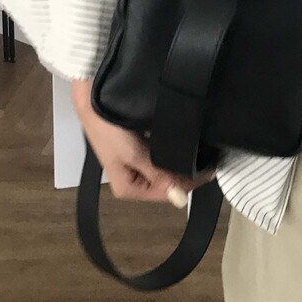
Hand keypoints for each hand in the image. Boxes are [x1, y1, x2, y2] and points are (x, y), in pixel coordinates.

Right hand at [71, 79, 216, 204]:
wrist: (92, 101)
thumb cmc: (109, 128)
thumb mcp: (135, 155)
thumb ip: (158, 175)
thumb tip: (179, 200)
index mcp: (128, 189)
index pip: (168, 194)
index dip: (189, 183)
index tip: (209, 168)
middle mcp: (132, 181)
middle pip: (166, 182)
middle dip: (183, 171)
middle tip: (205, 155)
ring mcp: (134, 166)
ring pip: (164, 168)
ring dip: (177, 159)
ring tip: (195, 147)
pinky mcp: (136, 150)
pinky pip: (158, 155)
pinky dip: (168, 149)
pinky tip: (178, 139)